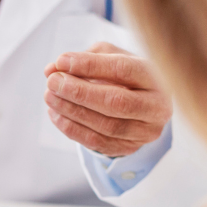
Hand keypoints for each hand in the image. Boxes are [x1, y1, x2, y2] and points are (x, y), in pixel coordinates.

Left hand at [43, 42, 171, 156]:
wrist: (143, 104)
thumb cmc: (124, 75)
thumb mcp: (110, 57)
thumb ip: (83, 58)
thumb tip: (52, 68)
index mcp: (157, 77)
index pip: (123, 70)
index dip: (90, 66)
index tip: (61, 61)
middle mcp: (156, 107)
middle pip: (116, 102)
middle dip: (79, 92)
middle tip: (52, 82)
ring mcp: (145, 132)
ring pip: (106, 126)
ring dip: (72, 111)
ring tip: (49, 96)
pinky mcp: (130, 148)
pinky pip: (97, 142)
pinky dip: (72, 129)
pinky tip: (56, 114)